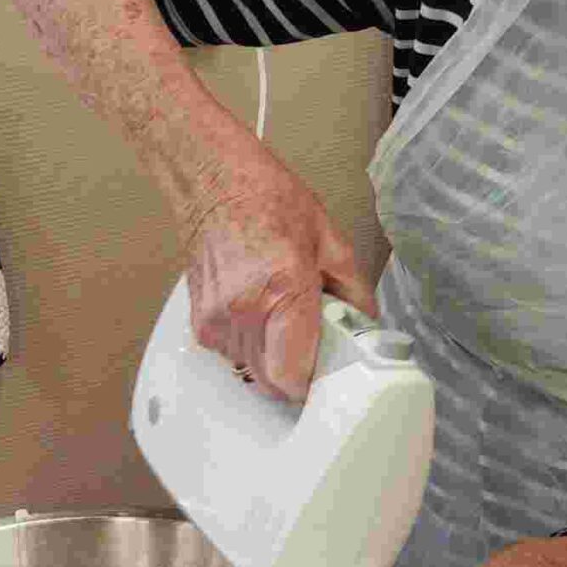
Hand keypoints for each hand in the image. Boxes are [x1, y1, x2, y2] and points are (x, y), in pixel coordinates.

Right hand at [181, 153, 376, 401]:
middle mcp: (244, 311)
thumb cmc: (268, 202)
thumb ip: (354, 292)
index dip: (312, 383)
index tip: (326, 372)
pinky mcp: (201, 323)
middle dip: (296, 372)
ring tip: (282, 319)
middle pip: (272, 384)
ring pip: (251, 373)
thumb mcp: (330, 241)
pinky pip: (232, 356)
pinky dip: (250, 346)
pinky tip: (259, 313)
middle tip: (310, 343)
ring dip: (272, 359)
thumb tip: (366, 325)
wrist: (215, 182)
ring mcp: (217, 320)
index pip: (292, 377)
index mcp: (283, 290)